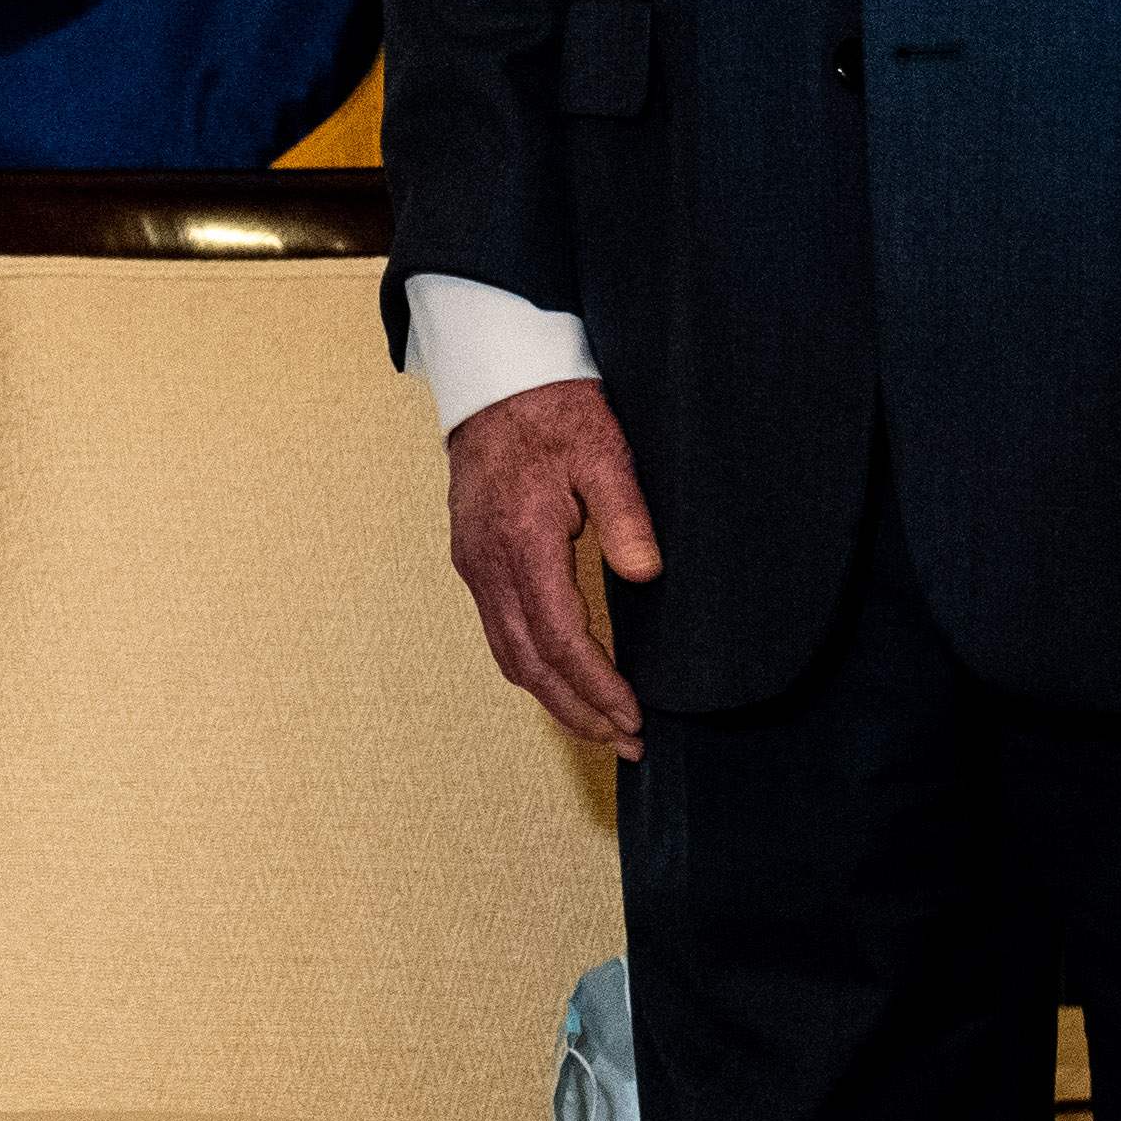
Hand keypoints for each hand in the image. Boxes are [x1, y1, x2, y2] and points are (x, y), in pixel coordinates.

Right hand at [445, 377, 662, 757]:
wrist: (494, 377)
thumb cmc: (552, 410)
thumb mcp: (603, 450)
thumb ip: (625, 514)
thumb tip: (647, 574)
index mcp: (522, 541)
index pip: (558, 638)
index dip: (596, 686)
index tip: (633, 716)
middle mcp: (488, 563)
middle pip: (527, 663)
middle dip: (577, 711)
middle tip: (626, 743)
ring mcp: (474, 563)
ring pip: (507, 654)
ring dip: (553, 698)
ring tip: (599, 726)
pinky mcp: (473, 558)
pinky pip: (498, 631)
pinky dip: (531, 668)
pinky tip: (561, 679)